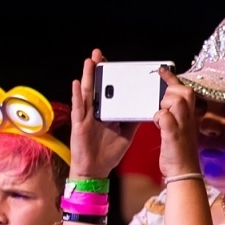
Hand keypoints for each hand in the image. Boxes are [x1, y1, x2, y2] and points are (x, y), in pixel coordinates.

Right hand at [70, 50, 137, 178]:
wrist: (96, 170)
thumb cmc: (109, 152)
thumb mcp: (127, 134)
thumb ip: (134, 120)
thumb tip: (147, 109)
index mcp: (107, 112)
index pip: (110, 91)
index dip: (112, 78)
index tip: (116, 65)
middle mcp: (96, 111)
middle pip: (97, 87)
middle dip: (98, 70)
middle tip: (100, 54)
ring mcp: (86, 116)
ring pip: (87, 92)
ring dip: (87, 76)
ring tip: (90, 61)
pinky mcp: (79, 124)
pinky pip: (78, 107)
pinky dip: (77, 95)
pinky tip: (77, 82)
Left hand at [154, 69, 201, 178]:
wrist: (184, 173)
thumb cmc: (179, 153)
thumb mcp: (179, 131)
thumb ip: (174, 117)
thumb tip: (164, 108)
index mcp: (188, 117)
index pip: (185, 91)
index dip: (173, 79)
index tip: (162, 70)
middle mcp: (187, 119)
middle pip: (185, 92)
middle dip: (171, 90)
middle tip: (162, 100)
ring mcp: (181, 127)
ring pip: (176, 101)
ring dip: (165, 103)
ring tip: (160, 115)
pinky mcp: (173, 136)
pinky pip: (166, 118)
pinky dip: (159, 117)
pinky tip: (157, 124)